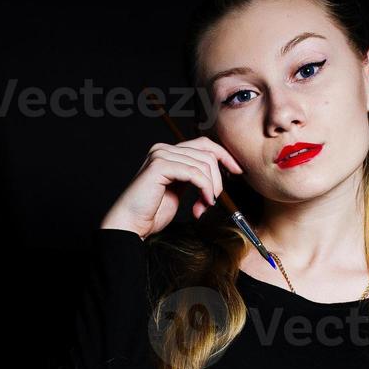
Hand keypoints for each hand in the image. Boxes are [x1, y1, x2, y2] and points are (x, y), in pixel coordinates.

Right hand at [100, 136, 241, 239]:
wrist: (130, 224)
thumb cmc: (152, 212)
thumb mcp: (179, 191)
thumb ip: (194, 178)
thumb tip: (218, 175)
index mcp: (168, 153)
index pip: (204, 144)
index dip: (224, 155)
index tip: (237, 171)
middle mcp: (163, 149)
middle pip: (207, 153)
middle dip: (217, 179)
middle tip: (213, 200)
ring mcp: (160, 155)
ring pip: (203, 164)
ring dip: (211, 188)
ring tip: (204, 206)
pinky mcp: (159, 165)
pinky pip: (195, 173)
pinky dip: (205, 188)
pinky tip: (203, 203)